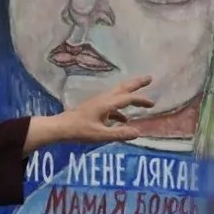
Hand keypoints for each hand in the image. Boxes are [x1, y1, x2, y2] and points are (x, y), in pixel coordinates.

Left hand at [23, 76, 155, 151]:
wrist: (61, 127)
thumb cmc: (79, 130)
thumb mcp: (101, 135)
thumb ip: (120, 134)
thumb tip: (138, 133)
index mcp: (107, 103)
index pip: (128, 98)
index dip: (141, 100)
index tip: (152, 103)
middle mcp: (104, 99)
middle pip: (123, 88)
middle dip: (137, 84)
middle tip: (149, 78)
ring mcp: (98, 102)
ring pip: (117, 95)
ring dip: (130, 95)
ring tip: (141, 100)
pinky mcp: (94, 108)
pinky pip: (111, 106)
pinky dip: (120, 110)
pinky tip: (124, 120)